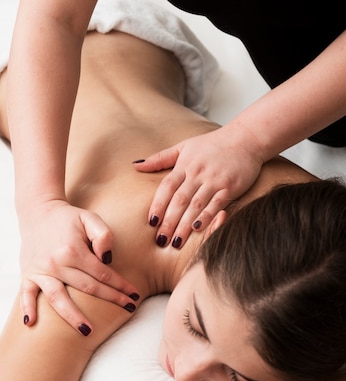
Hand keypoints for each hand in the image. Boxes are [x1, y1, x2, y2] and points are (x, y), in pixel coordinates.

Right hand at [18, 199, 139, 331]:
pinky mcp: (27, 273)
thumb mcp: (90, 218)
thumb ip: (103, 236)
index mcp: (73, 250)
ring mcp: (40, 270)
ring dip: (73, 316)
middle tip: (127, 310)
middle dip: (110, 300)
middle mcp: (56, 263)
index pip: (103, 274)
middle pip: (87, 289)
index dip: (120, 286)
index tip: (134, 296)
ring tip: (88, 331)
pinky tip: (31, 323)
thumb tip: (107, 259)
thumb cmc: (68, 218)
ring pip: (58, 298)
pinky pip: (26, 294)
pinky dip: (27, 307)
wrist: (38, 211)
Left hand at [133, 126, 262, 247]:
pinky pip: (216, 204)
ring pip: (195, 205)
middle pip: (179, 200)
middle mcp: (198, 173)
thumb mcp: (184, 146)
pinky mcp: (230, 187)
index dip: (158, 205)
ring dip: (184, 225)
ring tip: (176, 242)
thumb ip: (160, 158)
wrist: (246, 138)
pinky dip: (206, 217)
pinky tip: (197, 230)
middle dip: (169, 221)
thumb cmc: (213, 144)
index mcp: (184, 165)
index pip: (166, 187)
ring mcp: (214, 180)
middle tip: (160, 240)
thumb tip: (135, 165)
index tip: (151, 222)